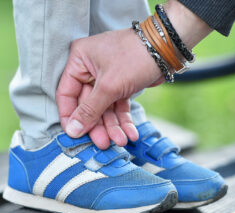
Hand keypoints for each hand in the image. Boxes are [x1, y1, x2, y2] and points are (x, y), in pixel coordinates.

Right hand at [56, 0, 211, 148]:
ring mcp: (106, 78)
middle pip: (87, 105)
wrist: (168, 48)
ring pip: (104, 108)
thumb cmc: (135, 56)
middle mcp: (89, 69)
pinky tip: (130, 133)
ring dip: (112, 126)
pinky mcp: (121, 85)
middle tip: (103, 143)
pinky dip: (123, 119)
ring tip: (120, 141)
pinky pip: (117, 106)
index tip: (75, 136)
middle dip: (97, 125)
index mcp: (79, 61)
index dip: (70, 117)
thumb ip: (89, 110)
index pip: (66, 94)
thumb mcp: (109, 86)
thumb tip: (72, 130)